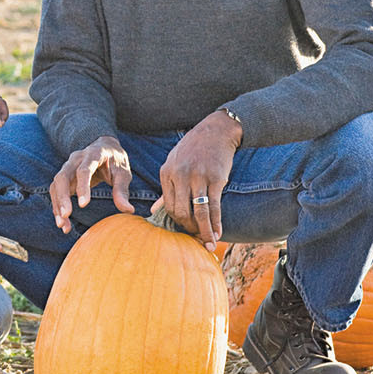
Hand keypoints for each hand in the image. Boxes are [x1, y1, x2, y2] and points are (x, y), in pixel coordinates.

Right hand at [49, 136, 132, 233]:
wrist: (104, 147)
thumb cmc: (115, 161)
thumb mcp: (123, 173)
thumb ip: (122, 191)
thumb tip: (128, 210)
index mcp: (93, 154)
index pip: (84, 170)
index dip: (82, 186)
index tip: (83, 205)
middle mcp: (76, 159)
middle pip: (63, 177)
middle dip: (62, 197)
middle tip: (66, 215)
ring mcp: (67, 167)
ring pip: (56, 185)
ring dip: (57, 205)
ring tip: (63, 225)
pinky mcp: (64, 177)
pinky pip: (56, 191)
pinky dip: (57, 207)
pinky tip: (62, 222)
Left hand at [149, 110, 241, 250]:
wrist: (216, 131)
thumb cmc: (193, 149)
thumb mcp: (174, 163)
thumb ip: (166, 188)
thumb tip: (154, 211)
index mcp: (167, 173)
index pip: (167, 206)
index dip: (176, 222)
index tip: (185, 230)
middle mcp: (180, 176)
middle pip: (180, 212)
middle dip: (189, 228)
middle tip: (197, 237)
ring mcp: (198, 177)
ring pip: (198, 212)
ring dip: (204, 231)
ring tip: (210, 243)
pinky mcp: (215, 178)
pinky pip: (214, 206)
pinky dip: (216, 222)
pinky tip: (218, 232)